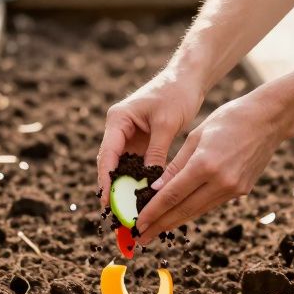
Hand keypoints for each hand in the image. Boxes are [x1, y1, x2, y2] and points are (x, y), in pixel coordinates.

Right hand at [97, 70, 204, 203]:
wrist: (187, 79)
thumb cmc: (176, 94)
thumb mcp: (166, 124)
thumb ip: (156, 153)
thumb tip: (150, 183)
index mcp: (117, 119)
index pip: (107, 154)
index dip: (106, 180)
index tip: (107, 201)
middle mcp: (119, 128)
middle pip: (110, 164)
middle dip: (113, 189)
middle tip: (117, 214)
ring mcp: (128, 135)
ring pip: (122, 167)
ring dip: (124, 187)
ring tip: (127, 212)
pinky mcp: (141, 141)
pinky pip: (135, 164)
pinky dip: (137, 180)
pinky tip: (142, 197)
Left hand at [135, 91, 287, 244]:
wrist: (268, 120)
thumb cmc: (228, 119)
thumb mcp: (195, 136)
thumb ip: (175, 165)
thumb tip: (155, 190)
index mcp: (205, 164)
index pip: (172, 195)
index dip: (153, 212)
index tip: (138, 224)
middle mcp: (221, 181)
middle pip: (184, 209)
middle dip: (160, 225)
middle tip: (142, 238)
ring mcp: (233, 189)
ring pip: (197, 210)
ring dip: (175, 222)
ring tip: (156, 231)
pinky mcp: (241, 191)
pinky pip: (211, 204)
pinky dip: (193, 210)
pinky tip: (179, 215)